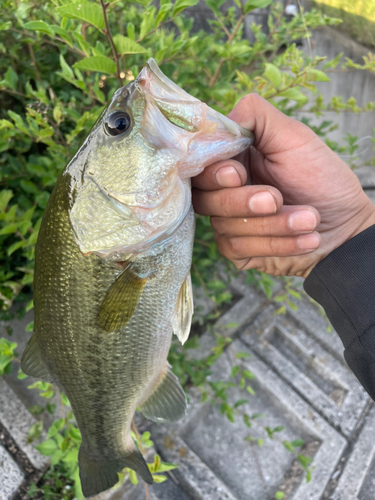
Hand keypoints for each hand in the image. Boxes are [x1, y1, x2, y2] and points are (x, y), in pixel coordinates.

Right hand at [192, 94, 374, 277]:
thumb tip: (216, 123)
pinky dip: (277, 243)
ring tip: (310, 220)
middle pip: (204, 198)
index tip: (237, 175)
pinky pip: (238, 248)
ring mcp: (227, 221)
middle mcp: (223, 191)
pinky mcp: (236, 249)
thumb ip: (255, 116)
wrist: (345, 227)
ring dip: (273, 224)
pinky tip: (305, 239)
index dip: (213, 173)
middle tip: (278, 198)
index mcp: (232, 160)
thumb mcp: (293, 137)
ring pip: (225, 226)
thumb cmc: (321, 179)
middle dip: (244, 202)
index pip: (200, 165)